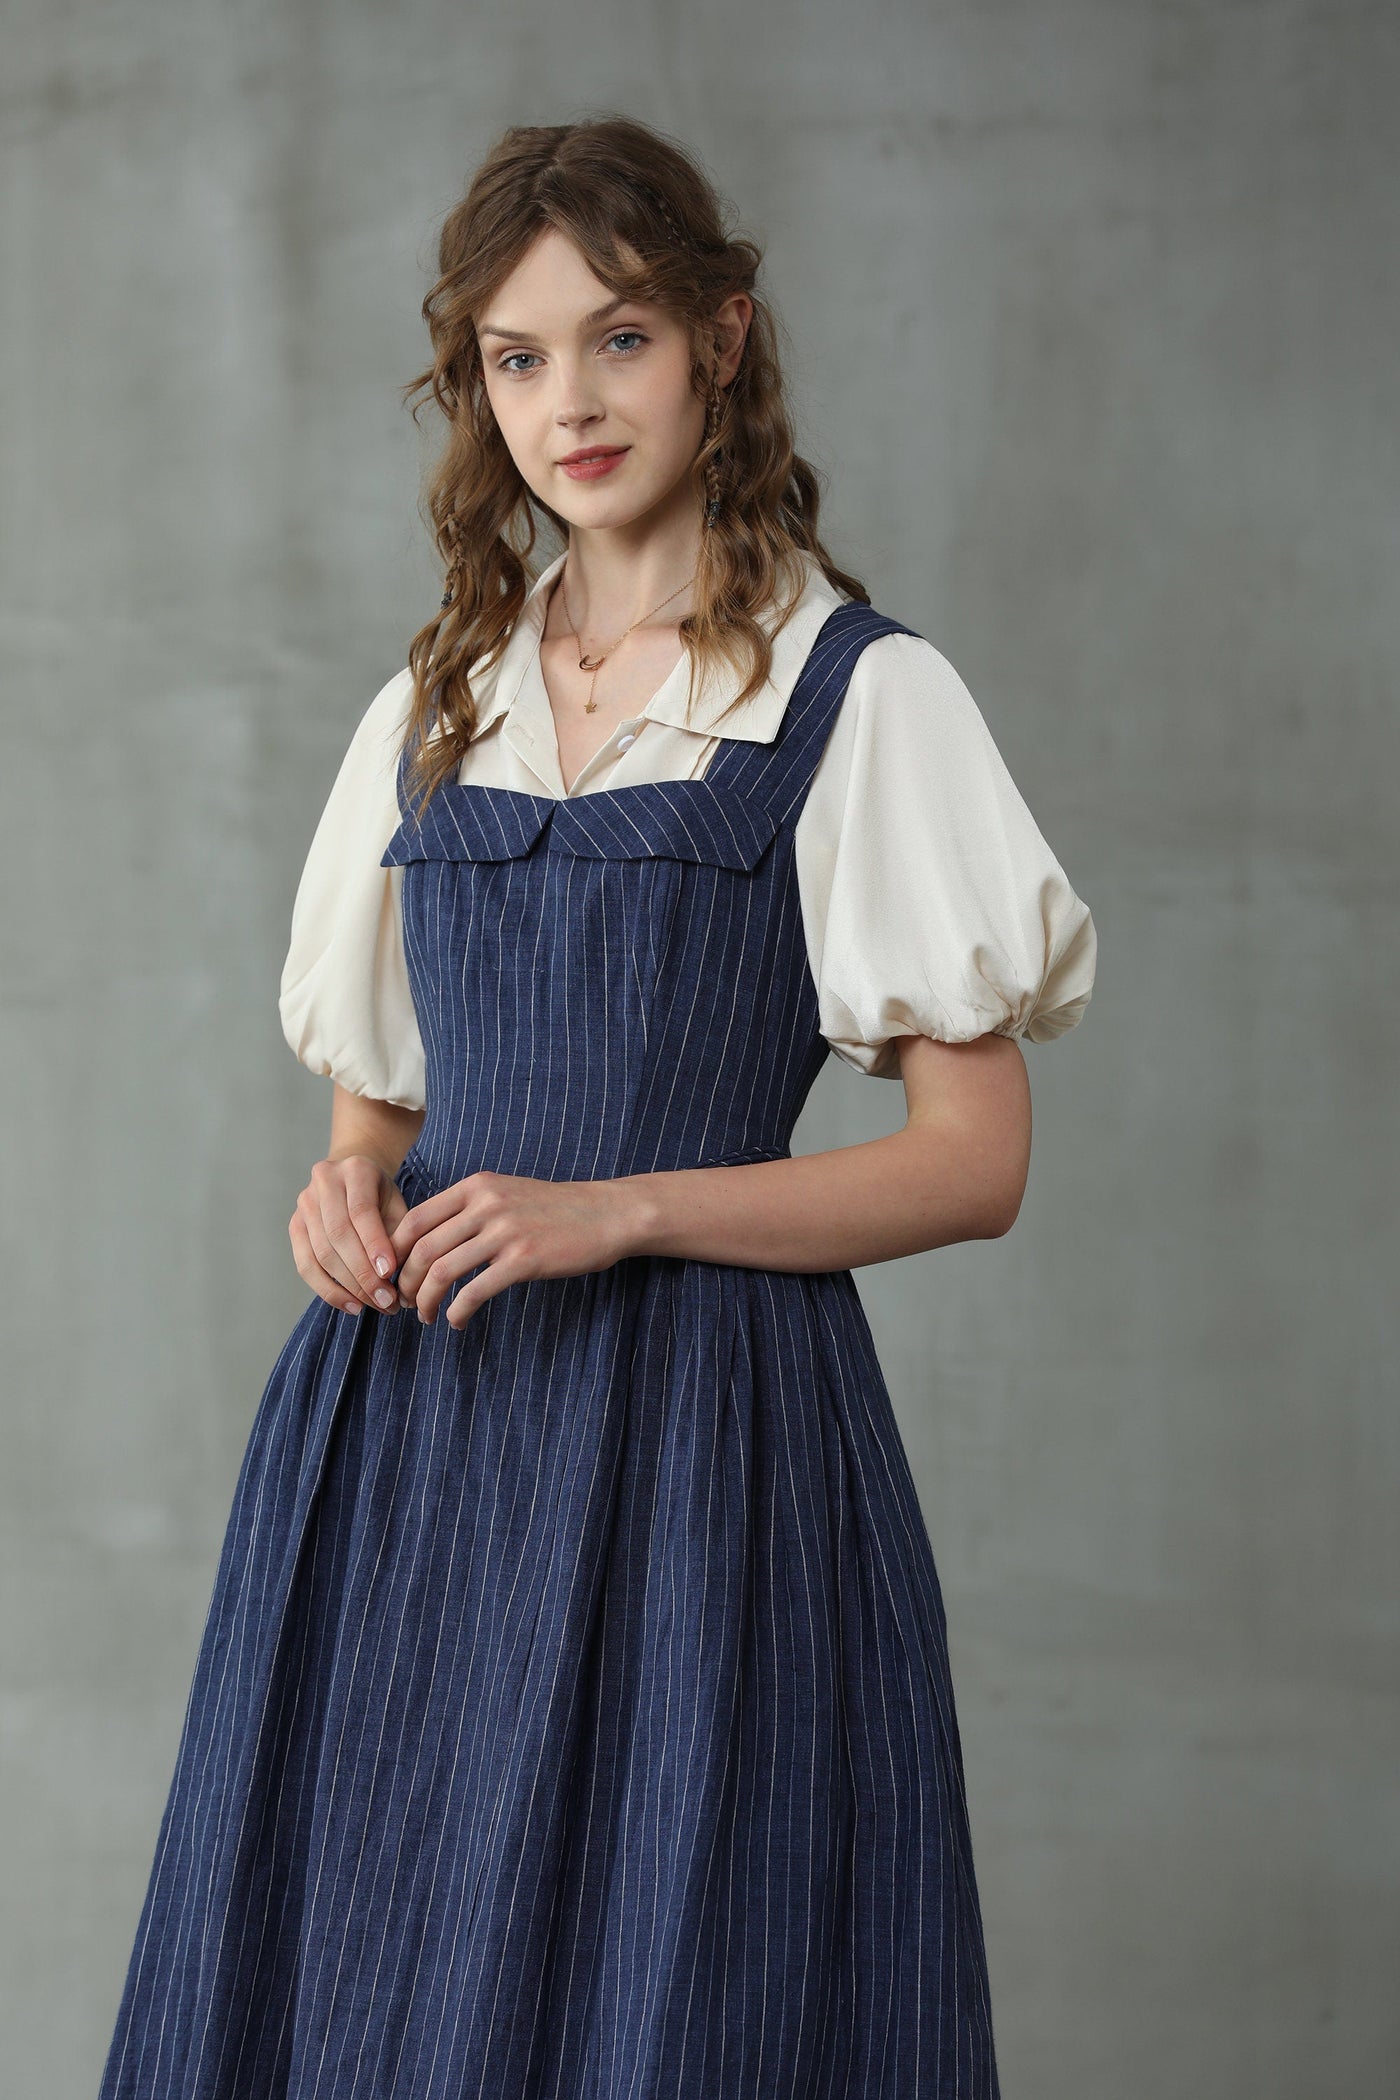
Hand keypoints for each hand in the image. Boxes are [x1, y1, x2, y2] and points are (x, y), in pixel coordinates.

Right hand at [289, 1153, 410, 1316]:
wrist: (354, 1177)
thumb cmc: (382, 1196)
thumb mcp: (397, 1205)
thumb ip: (398, 1233)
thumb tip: (393, 1276)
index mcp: (355, 1170)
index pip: (361, 1211)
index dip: (374, 1244)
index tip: (390, 1274)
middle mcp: (324, 1182)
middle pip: (338, 1235)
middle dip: (363, 1273)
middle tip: (387, 1300)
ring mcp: (304, 1203)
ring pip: (321, 1253)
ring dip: (349, 1286)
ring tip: (374, 1305)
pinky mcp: (295, 1226)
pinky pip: (305, 1265)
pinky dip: (328, 1290)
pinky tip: (352, 1305)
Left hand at [390, 1169, 643, 1329]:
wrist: (607, 1214)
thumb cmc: (555, 1209)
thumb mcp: (506, 1193)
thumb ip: (469, 1209)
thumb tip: (427, 1239)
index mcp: (476, 1186)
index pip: (415, 1219)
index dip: (395, 1253)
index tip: (393, 1276)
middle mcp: (486, 1205)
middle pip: (422, 1248)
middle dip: (405, 1282)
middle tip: (403, 1303)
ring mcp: (505, 1232)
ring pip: (442, 1271)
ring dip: (425, 1300)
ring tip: (425, 1316)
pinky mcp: (523, 1259)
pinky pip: (475, 1291)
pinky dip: (457, 1311)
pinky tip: (457, 1321)